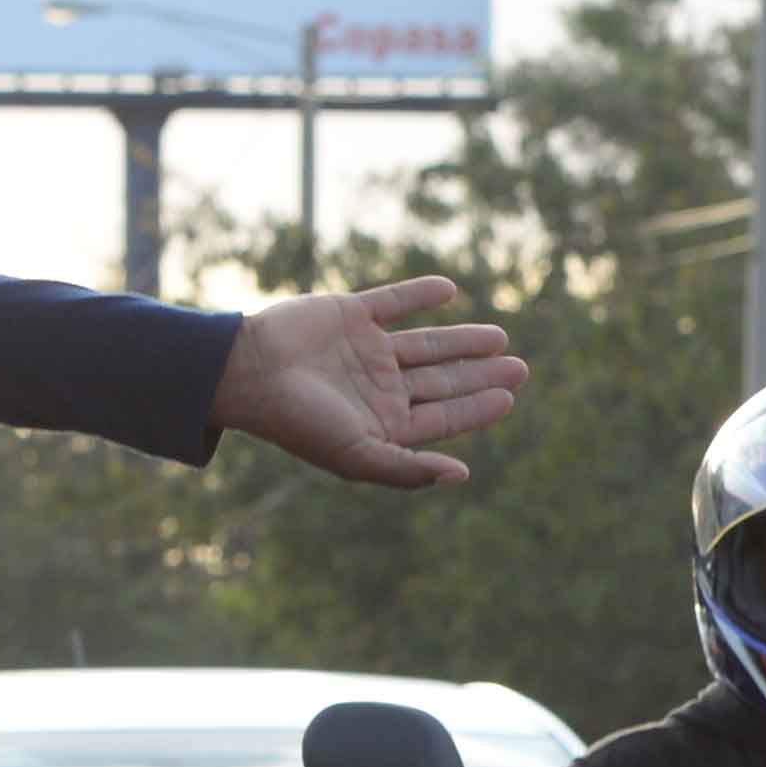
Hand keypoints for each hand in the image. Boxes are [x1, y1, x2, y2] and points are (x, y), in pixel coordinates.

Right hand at [214, 279, 527, 490]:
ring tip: (499, 337)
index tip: (508, 396)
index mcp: (380, 420)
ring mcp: (363, 349)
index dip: (477, 407)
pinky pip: (393, 302)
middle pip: (440, 379)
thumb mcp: (355, 454)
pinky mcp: (348, 314)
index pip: (441, 415)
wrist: (245, 372)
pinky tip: (448, 290)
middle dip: (480, 374)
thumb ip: (407, 468)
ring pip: (425, 342)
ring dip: (461, 339)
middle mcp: (376, 385)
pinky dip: (420, 294)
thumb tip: (462, 476)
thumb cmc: (297, 421)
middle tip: (519, 367)